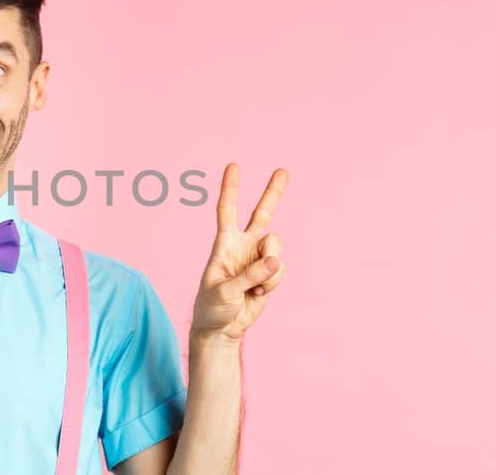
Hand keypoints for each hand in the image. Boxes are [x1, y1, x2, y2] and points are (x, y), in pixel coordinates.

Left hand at [192, 163, 288, 342]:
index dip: (230, 189)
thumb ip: (249, 276)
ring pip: (276, 248)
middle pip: (262, 214)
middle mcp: (243, 246)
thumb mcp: (224, 292)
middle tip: (283, 170)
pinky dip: (272, 283)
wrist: (222, 328)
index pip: (227, 211)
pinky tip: (258, 293)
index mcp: (224, 244)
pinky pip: (280, 270)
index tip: (234, 166)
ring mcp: (258, 259)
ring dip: (269, 267)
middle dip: (273, 192)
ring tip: (254, 286)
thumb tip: (274, 261)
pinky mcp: (270, 274)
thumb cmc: (212, 307)